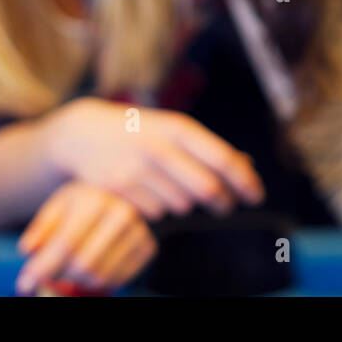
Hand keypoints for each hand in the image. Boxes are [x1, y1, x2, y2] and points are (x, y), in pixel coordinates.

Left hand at [15, 182, 157, 294]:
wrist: (119, 193)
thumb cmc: (82, 204)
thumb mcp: (58, 207)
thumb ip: (41, 228)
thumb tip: (27, 250)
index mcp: (96, 199)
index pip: (66, 243)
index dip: (43, 268)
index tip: (25, 283)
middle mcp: (122, 214)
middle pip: (83, 265)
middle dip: (59, 277)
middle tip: (47, 277)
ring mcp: (139, 232)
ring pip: (99, 277)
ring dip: (77, 281)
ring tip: (68, 269)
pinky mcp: (148, 248)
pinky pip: (118, 280)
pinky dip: (98, 282)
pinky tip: (89, 269)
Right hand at [44, 98, 263, 219]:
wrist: (85, 134)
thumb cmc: (142, 132)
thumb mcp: (174, 130)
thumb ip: (208, 148)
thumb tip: (248, 166)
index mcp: (179, 128)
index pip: (223, 159)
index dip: (244, 181)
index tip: (257, 196)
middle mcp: (159, 148)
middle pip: (207, 189)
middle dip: (223, 202)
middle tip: (226, 206)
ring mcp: (136, 170)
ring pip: (181, 205)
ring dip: (184, 203)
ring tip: (171, 186)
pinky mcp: (118, 190)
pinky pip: (154, 213)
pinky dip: (157, 208)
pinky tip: (146, 191)